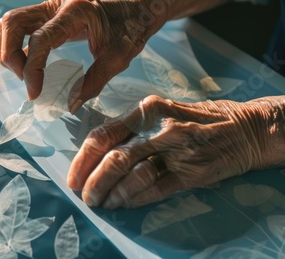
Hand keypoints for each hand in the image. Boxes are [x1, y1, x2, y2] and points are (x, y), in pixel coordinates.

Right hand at [0, 0, 166, 110]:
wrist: (136, 9)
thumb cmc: (131, 29)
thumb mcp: (119, 58)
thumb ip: (94, 81)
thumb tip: (70, 105)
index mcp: (75, 12)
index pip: (39, 39)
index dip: (31, 69)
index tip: (34, 94)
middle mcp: (56, 5)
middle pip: (12, 23)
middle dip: (10, 56)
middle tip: (26, 80)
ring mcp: (49, 8)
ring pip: (10, 24)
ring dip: (9, 50)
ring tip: (27, 74)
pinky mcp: (47, 16)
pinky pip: (20, 28)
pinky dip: (17, 48)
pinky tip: (30, 67)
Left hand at [68, 95, 284, 208]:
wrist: (242, 128)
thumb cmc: (191, 119)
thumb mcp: (158, 112)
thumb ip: (129, 129)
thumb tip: (94, 153)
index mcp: (144, 110)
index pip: (103, 135)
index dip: (82, 160)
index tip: (73, 179)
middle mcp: (158, 128)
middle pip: (114, 158)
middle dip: (94, 182)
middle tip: (87, 197)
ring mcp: (176, 151)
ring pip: (134, 176)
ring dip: (114, 194)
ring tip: (105, 203)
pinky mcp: (192, 172)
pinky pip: (156, 189)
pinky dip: (136, 199)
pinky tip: (126, 204)